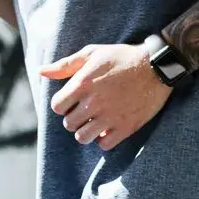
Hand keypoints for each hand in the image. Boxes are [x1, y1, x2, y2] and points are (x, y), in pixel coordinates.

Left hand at [41, 44, 171, 150]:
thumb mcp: (93, 53)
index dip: (63, 104)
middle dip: (74, 118)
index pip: (57, 106)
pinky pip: (104, 145)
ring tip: (95, 122)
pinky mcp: (126, 127)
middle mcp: (94, 102)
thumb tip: (41, 72)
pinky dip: (104, 139)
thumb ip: (66, 65)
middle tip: (86, 111)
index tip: (73, 101)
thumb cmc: (122, 57)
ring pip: (83, 138)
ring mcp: (110, 117)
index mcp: (83, 84)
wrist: (157, 66)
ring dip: (86, 131)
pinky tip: (109, 128)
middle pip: (69, 124)